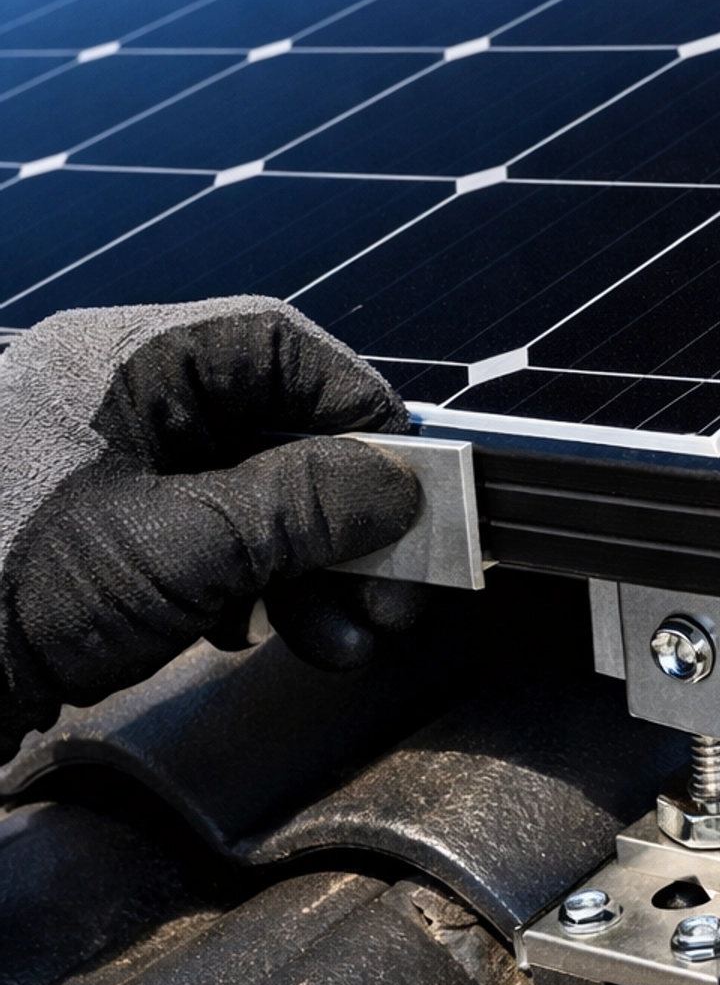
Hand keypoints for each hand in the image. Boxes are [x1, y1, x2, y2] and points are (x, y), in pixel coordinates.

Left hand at [0, 296, 427, 754]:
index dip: (358, 410)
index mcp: (123, 358)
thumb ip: (305, 509)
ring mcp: (93, 467)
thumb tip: (402, 486)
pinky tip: (255, 633)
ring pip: (239, 489)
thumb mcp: (183, 549)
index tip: (413, 482)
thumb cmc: (6, 590)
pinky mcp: (81, 534)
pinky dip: (245, 582)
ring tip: (341, 638)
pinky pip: (195, 532)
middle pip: (269, 426)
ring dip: (305, 563)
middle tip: (391, 589)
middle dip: (342, 514)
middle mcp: (109, 398)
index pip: (279, 346)